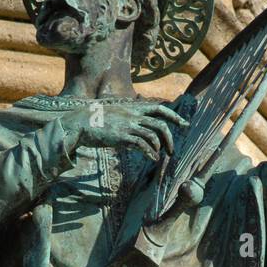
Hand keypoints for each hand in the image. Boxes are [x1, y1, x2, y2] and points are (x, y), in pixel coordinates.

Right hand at [62, 101, 188, 160]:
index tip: (184, 124)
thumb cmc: (97, 120)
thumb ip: (130, 118)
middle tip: (172, 150)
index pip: (159, 108)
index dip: (174, 116)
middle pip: (160, 124)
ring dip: (161, 147)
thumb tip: (139, 129)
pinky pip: (142, 145)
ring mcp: (128, 125)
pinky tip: (153, 159)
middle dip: (170, 138)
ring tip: (161, 156)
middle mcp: (133, 115)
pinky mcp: (122, 137)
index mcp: (133, 108)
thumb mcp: (117, 114)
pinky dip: (150, 153)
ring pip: (154, 135)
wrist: (81, 123)